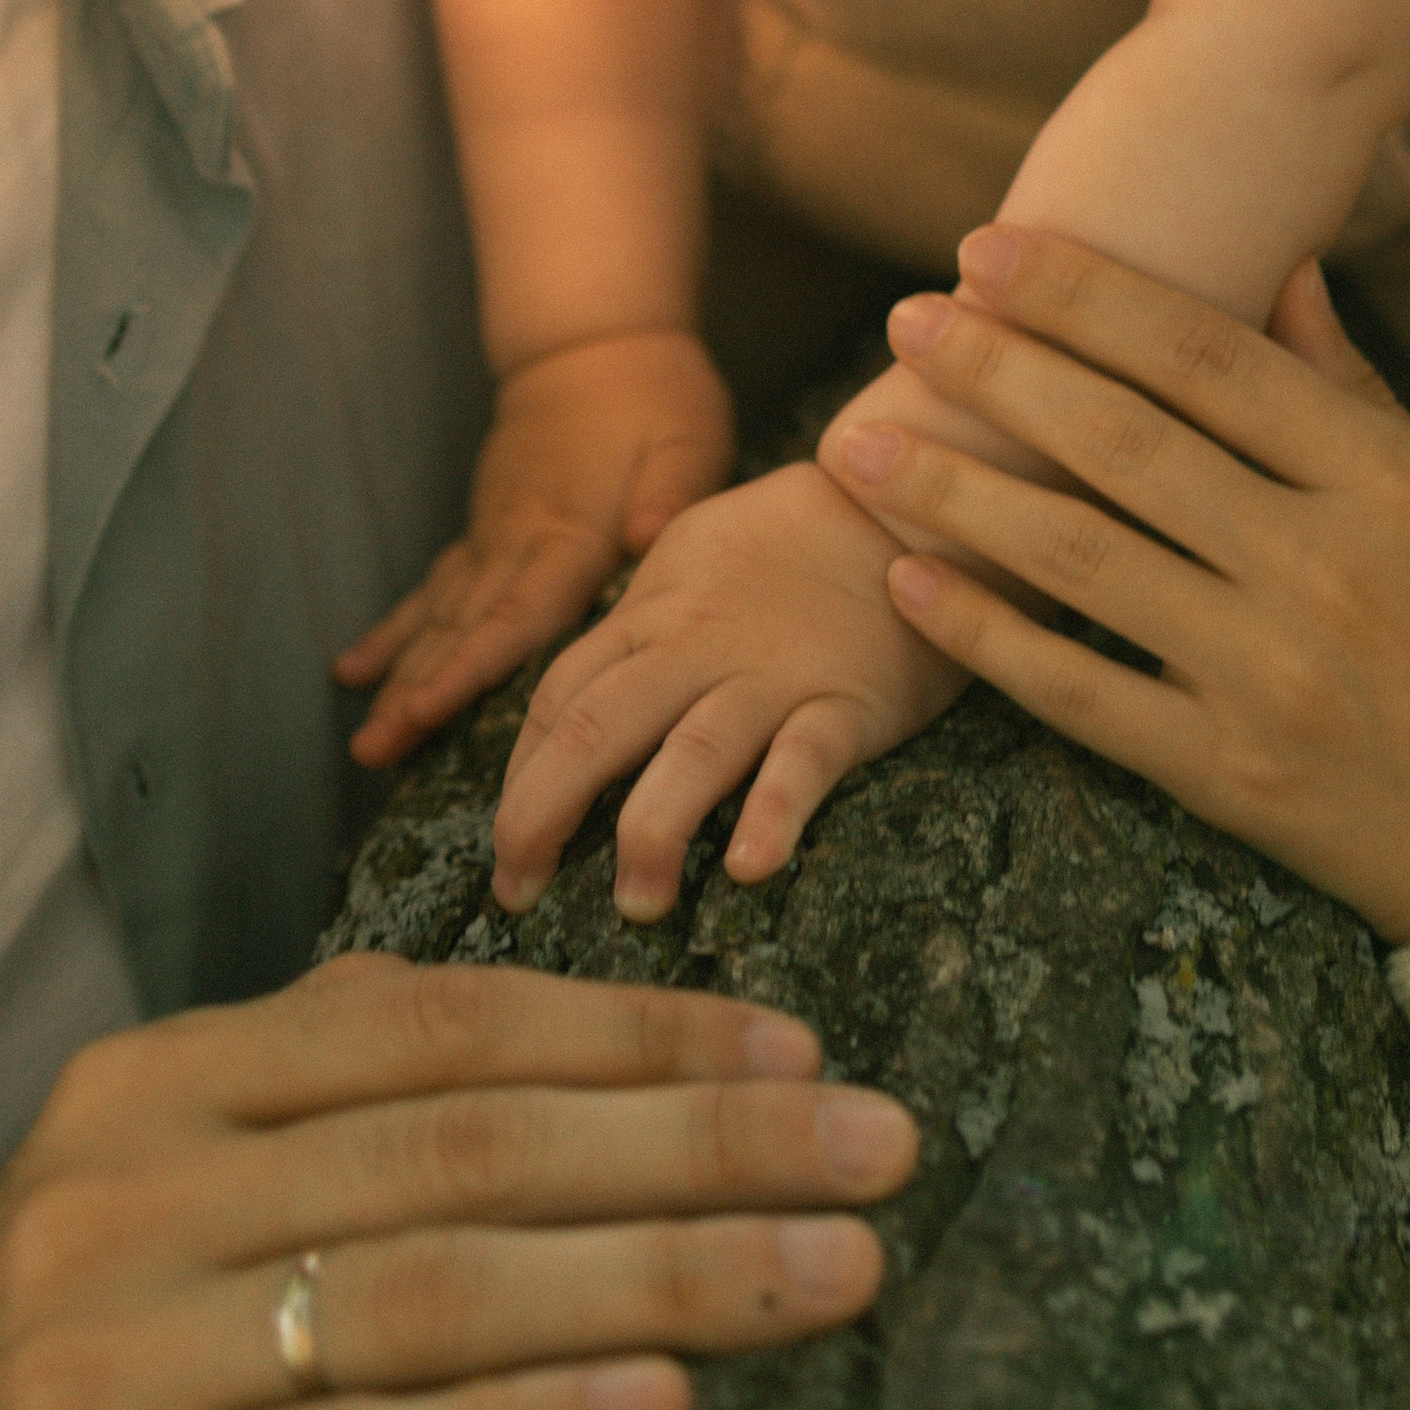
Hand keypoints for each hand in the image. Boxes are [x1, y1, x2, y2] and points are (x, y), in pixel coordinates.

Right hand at [0, 961, 915, 1409]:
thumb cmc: (62, 1380)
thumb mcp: (168, 1209)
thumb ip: (330, 1125)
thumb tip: (579, 1072)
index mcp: (161, 1083)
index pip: (435, 1022)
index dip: (631, 1027)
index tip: (801, 1046)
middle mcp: (131, 1187)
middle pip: (468, 1143)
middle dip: (699, 1138)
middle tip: (877, 1148)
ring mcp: (104, 1352)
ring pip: (432, 1283)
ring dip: (661, 1276)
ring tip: (831, 1272)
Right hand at [337, 331, 734, 766]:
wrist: (598, 343)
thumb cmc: (657, 396)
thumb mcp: (686, 440)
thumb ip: (670, 494)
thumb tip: (649, 539)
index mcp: (571, 532)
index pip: (516, 614)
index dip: (469, 668)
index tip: (423, 712)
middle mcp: (518, 541)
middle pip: (462, 629)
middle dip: (416, 694)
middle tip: (374, 752)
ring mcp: (493, 535)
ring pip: (439, 617)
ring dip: (399, 676)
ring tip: (364, 740)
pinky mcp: (486, 528)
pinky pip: (434, 588)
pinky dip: (396, 631)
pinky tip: (355, 670)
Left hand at [493, 462, 968, 925]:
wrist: (902, 506)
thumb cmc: (786, 542)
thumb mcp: (688, 557)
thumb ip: (636, 622)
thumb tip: (578, 692)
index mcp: (651, 615)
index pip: (559, 699)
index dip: (520, 777)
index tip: (507, 847)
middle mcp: (696, 650)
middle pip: (597, 729)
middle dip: (542, 813)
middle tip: (521, 889)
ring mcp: (772, 677)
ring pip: (693, 753)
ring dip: (652, 832)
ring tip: (639, 904)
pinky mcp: (847, 703)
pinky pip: (805, 760)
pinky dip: (774, 813)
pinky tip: (749, 866)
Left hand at [833, 227, 1409, 944]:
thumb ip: (1346, 387)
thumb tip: (1280, 264)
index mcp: (1382, 477)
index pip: (1205, 357)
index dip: (1086, 296)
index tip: (990, 250)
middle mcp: (1321, 562)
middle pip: (1124, 443)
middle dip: (998, 372)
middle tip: (905, 321)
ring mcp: (1269, 673)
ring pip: (1081, 559)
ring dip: (955, 492)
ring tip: (858, 439)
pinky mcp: (1229, 775)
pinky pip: (1079, 693)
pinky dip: (987, 636)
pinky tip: (908, 580)